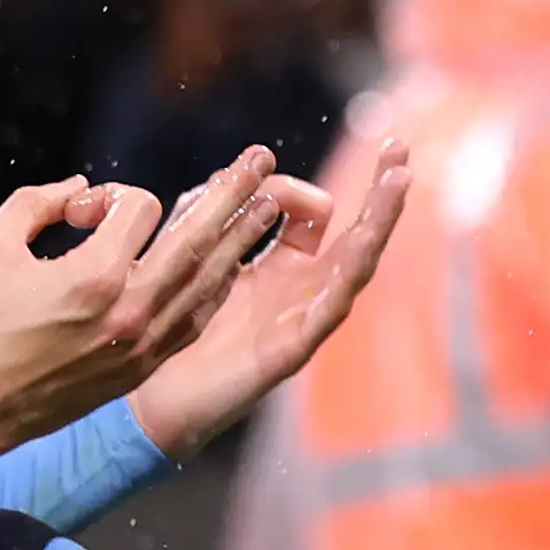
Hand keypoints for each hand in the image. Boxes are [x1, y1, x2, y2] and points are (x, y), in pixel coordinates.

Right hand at [0, 148, 283, 457]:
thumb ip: (35, 202)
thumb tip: (79, 189)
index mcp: (93, 276)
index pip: (138, 210)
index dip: (112, 196)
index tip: (79, 211)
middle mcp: (129, 310)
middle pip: (195, 240)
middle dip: (230, 196)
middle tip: (261, 161)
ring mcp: (141, 344)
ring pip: (205, 283)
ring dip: (238, 242)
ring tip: (266, 209)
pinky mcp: (141, 368)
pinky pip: (194, 321)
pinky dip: (213, 290)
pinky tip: (228, 269)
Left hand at [127, 136, 414, 458]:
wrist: (150, 401)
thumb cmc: (170, 331)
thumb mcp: (197, 255)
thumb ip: (218, 212)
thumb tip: (249, 177)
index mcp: (279, 269)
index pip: (313, 215)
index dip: (297, 187)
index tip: (263, 169)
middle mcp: (299, 293)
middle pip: (354, 236)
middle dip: (379, 193)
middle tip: (398, 148)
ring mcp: (300, 322)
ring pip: (355, 267)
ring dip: (379, 223)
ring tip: (398, 182)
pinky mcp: (289, 351)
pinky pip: (328, 312)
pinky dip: (348, 277)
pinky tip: (363, 246)